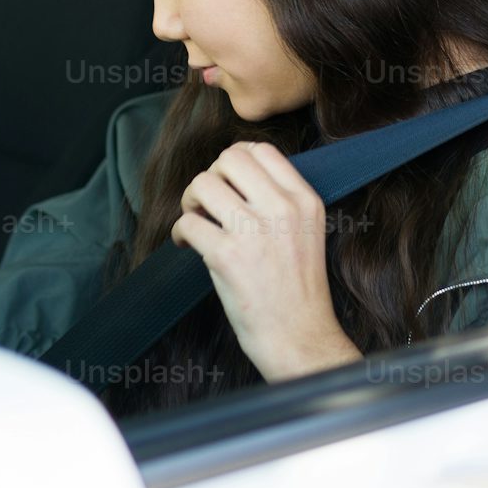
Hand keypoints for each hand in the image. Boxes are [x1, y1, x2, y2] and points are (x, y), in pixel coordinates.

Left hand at [173, 141, 358, 380]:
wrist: (300, 336)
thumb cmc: (299, 290)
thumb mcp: (307, 232)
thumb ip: (281, 202)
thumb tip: (236, 176)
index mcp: (304, 200)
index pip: (262, 151)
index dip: (235, 160)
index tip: (227, 180)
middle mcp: (281, 209)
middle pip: (229, 159)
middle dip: (211, 176)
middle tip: (208, 201)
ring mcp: (253, 231)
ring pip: (202, 184)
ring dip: (190, 200)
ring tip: (197, 220)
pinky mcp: (227, 255)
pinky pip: (188, 223)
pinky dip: (180, 233)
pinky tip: (188, 244)